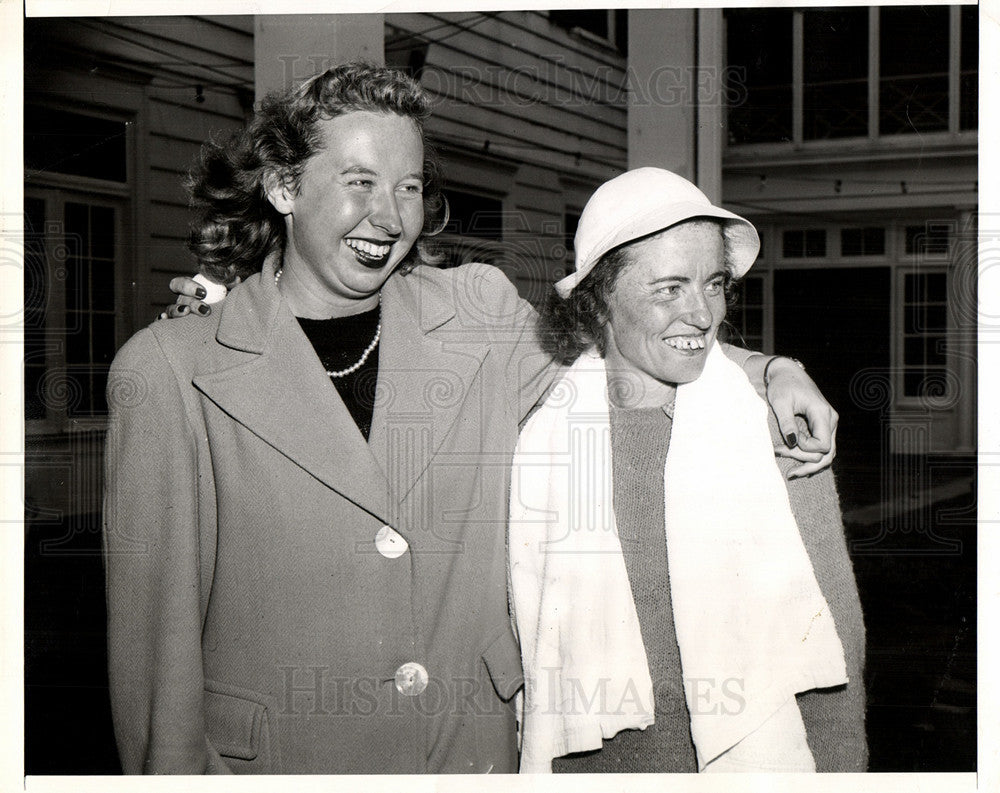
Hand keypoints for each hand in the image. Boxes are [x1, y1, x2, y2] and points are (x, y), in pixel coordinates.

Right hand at [157, 275, 237, 319]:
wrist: (225, 326)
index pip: (180, 284)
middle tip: (206, 310)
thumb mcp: (227, 294)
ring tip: (187, 312)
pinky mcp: (174, 329)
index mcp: (189, 292)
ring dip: (177, 311)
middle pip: (179, 298)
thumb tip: (235, 278)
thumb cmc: (223, 305)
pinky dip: (161, 321)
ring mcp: (177, 315)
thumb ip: (229, 285)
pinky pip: (163, 325)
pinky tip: (164, 320)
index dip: (188, 286)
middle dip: (191, 302)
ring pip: (170, 310)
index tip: (203, 293)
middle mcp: (181, 302)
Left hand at [764, 357, 837, 477]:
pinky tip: (798, 467)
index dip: (805, 448)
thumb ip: (786, 422)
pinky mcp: (822, 427)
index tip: (788, 439)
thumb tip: (792, 443)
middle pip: (827, 453)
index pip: (823, 444)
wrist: (787, 373)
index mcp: (822, 413)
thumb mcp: (780, 402)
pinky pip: (823, 448)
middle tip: (779, 454)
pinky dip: (811, 458)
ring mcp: (829, 424)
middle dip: (804, 460)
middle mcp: (830, 420)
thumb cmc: (783, 385)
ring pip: (827, 454)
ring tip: (790, 472)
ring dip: (809, 464)